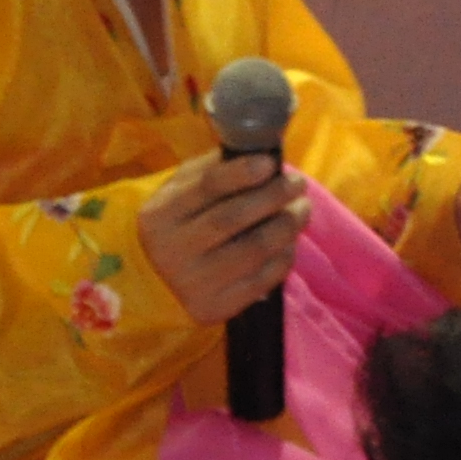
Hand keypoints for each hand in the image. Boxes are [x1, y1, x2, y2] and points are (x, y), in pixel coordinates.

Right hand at [139, 149, 307, 322]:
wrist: (159, 282)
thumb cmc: (180, 224)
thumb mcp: (181, 192)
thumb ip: (212, 171)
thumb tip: (259, 152)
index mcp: (158, 216)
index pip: (206, 187)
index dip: (243, 172)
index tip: (272, 162)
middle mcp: (170, 252)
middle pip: (232, 218)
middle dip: (273, 196)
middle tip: (298, 183)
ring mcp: (193, 284)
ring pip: (253, 249)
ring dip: (287, 225)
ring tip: (302, 209)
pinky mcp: (215, 308)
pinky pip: (262, 280)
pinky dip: (283, 257)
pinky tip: (289, 242)